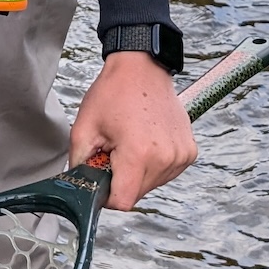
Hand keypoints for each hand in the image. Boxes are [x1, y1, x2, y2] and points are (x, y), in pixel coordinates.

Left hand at [68, 52, 197, 211]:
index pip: (122, 202)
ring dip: (136, 173)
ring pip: (151, 186)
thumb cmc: (114, 93)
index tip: (100, 178)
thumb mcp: (83, 129)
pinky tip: (145, 143)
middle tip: (113, 152)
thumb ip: (78, 166)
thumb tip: (79, 189)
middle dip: (120, 180)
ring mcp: (181, 155)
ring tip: (130, 144)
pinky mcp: (189, 152)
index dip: (106, 196)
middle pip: (136, 194)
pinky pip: (165, 173)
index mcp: (139, 154)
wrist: (142, 67)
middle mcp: (165, 158)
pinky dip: (152, 165)